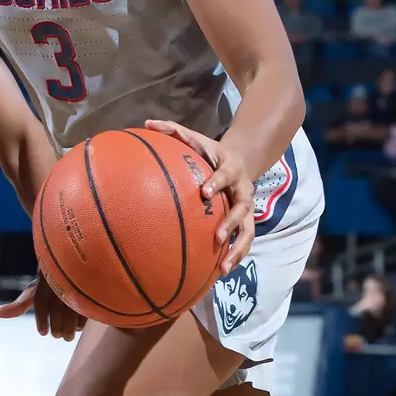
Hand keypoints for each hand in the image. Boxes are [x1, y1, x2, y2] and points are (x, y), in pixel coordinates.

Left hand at [0, 273, 84, 340]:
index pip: (41, 301)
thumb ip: (18, 306)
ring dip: (70, 328)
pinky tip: (78, 327)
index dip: (41, 319)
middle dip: (57, 327)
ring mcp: (76, 285)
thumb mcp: (33, 293)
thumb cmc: (47, 284)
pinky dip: (82, 321)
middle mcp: (59, 281)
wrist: (68, 265)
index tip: (42, 333)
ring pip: (73, 310)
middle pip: (58, 308)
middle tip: (56, 336)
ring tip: (67, 336)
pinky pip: (86, 309)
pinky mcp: (90, 290)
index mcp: (44, 282)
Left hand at [143, 119, 256, 273]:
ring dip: (238, 248)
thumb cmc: (210, 152)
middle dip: (231, 223)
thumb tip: (147, 123)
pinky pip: (245, 241)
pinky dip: (236, 256)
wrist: (241, 160)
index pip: (224, 175)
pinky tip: (221, 272)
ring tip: (224, 267)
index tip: (203, 193)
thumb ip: (173, 131)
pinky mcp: (247, 222)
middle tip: (217, 237)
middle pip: (243, 207)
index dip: (216, 183)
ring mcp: (247, 208)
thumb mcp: (196, 139)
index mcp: (230, 169)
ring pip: (248, 231)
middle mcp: (243, 190)